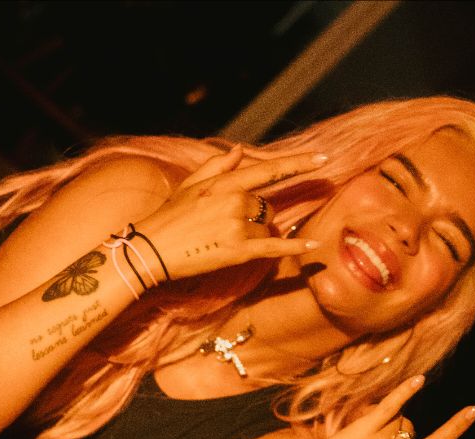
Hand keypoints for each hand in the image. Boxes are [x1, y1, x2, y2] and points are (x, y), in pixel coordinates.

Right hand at [131, 146, 327, 279]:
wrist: (151, 249)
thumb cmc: (170, 216)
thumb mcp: (191, 185)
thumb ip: (218, 166)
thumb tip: (240, 150)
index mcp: (224, 183)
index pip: (269, 170)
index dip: (298, 164)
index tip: (323, 159)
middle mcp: (234, 201)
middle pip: (269, 206)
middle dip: (258, 215)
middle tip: (227, 226)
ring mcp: (238, 226)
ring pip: (267, 226)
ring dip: (257, 233)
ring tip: (224, 239)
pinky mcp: (239, 251)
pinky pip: (275, 247)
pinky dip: (294, 247)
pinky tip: (313, 245)